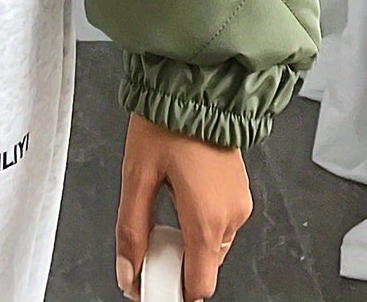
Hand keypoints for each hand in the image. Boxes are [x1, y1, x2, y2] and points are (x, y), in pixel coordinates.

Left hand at [115, 112, 251, 299]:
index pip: (199, 284)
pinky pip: (220, 221)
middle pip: (205, 264)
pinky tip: (180, 193)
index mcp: (207, 219)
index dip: (174, 289)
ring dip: (189, 238)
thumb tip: (127, 269)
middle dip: (178, 259)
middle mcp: (231, 216)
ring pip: (212, 243)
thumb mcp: (136, 176)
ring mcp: (239, 203)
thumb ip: (131, 229)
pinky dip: (200, 220)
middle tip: (151, 237)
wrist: (193, 85)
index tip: (152, 282)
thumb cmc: (166, 123)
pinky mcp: (239, 190)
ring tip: (164, 204)